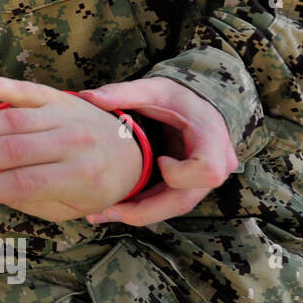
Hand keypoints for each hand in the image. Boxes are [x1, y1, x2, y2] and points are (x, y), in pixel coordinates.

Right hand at [0, 75, 143, 222]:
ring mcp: (64, 113)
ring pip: (10, 119)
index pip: (22, 182)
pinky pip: (20, 88)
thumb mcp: (68, 207)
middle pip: (12, 149)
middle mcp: (74, 141)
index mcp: (80, 176)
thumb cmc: (93, 187)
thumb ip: (26, 198)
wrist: (131, 152)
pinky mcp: (54, 94)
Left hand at [78, 77, 237, 225]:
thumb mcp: (156, 88)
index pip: (207, 171)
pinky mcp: (186, 189)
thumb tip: (88, 96)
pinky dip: (140, 208)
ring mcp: (201, 182)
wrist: (195, 107)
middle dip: (142, 210)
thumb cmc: (178, 97)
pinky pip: (165, 205)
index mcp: (212, 140)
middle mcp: (215, 167)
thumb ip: (125, 93)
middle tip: (102, 212)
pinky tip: (111, 208)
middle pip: (183, 202)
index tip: (158, 160)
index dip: (180, 173)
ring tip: (99, 214)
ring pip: (171, 209)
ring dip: (137, 214)